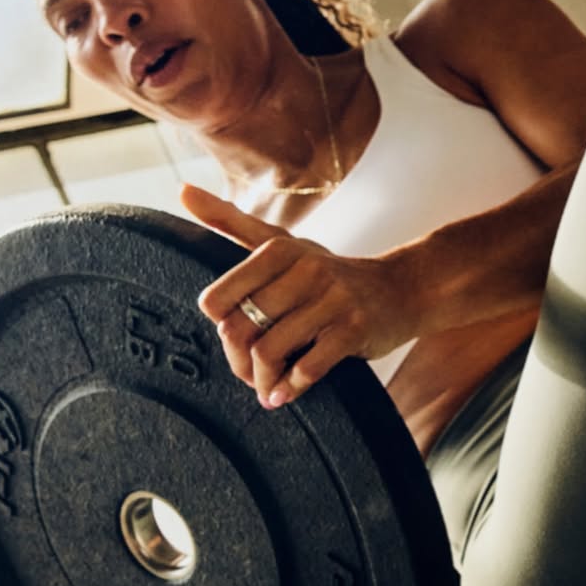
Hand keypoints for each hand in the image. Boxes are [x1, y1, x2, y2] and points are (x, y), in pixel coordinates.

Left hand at [180, 185, 414, 406]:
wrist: (403, 289)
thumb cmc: (330, 273)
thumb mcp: (281, 242)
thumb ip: (230, 221)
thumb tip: (182, 191)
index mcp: (278, 249)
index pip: (219, 299)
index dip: (220, 327)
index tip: (234, 337)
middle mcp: (304, 270)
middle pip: (241, 328)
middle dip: (238, 362)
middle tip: (248, 374)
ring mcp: (331, 300)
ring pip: (270, 351)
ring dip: (262, 381)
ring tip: (266, 388)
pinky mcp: (353, 330)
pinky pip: (307, 369)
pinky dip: (290, 389)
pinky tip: (285, 394)